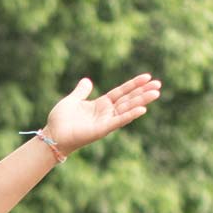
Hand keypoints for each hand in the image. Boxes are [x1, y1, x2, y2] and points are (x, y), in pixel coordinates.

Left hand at [41, 73, 160, 153]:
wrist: (53, 136)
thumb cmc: (60, 120)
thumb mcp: (71, 100)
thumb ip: (81, 91)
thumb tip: (87, 80)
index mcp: (101, 104)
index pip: (121, 92)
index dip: (134, 84)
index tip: (147, 77)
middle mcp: (106, 113)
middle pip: (129, 99)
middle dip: (143, 92)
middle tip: (159, 84)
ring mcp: (106, 121)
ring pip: (127, 108)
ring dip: (142, 101)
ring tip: (156, 93)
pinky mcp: (102, 129)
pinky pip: (119, 121)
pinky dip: (130, 115)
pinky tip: (142, 109)